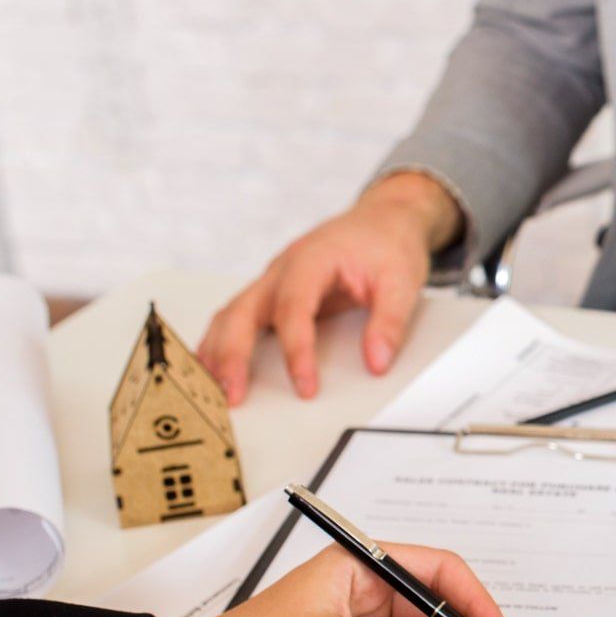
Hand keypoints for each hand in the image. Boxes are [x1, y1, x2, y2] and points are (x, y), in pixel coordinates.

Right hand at [198, 172, 462, 403]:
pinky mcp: (272, 293)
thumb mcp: (402, 281)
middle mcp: (283, 268)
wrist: (383, 219)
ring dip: (218, 352)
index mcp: (312, 259)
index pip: (294, 308)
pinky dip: (223, 344)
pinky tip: (216, 371)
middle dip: (233, 355)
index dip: (297, 351)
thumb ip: (390, 322)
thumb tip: (376, 363)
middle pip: (243, 311)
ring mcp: (272, 280)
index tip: (306, 387)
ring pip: (231, 315)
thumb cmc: (388, 245)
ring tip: (213, 392)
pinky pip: (238, 318)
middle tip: (233, 396)